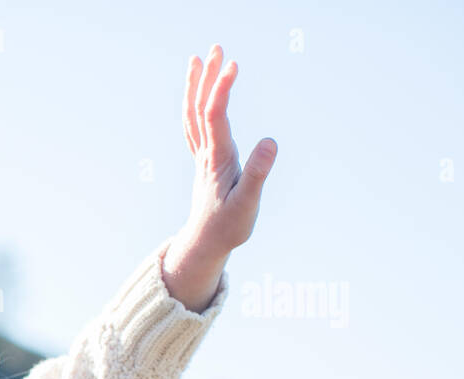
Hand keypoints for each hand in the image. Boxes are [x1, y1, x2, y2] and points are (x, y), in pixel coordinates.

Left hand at [163, 44, 277, 311]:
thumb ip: (258, 174)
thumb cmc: (228, 227)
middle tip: (215, 48)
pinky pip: (195, 126)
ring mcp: (203, 156)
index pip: (215, 117)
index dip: (221, 90)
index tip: (232, 64)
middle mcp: (206, 153)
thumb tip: (269, 142)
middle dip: (207, 77)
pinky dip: (196, 104)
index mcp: (217, 160)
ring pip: (194, 115)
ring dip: (197, 86)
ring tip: (200, 59)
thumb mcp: (247, 204)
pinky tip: (199, 94)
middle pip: (201, 109)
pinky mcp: (206, 161)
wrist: (205, 244)